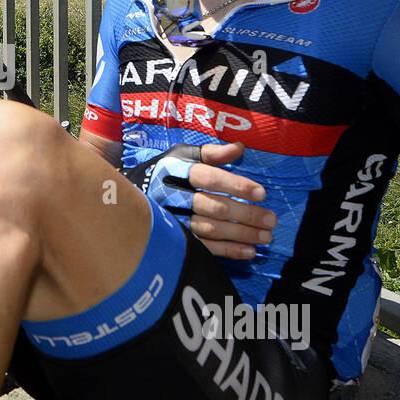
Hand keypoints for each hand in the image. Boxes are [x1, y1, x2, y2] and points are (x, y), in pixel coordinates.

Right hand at [127, 142, 274, 260]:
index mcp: (176, 171)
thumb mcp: (183, 155)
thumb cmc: (166, 171)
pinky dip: (227, 251)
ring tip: (266, 236)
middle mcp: (173, 196)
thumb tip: (239, 147)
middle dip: (245, 213)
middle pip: (213, 206)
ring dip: (241, 234)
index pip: (209, 178)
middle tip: (271, 218)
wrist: (128, 196)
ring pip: (211, 229)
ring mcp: (173, 220)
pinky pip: (203, 247)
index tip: (261, 193)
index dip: (235, 185)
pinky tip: (249, 251)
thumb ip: (211, 153)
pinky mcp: (175, 238)